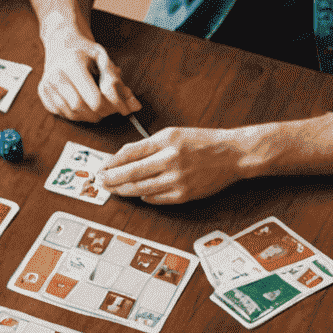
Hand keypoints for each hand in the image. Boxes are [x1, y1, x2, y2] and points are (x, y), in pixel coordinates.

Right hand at [36, 22, 139, 122]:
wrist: (60, 42)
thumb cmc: (84, 51)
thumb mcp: (103, 59)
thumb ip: (117, 82)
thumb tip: (134, 106)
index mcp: (73, 63)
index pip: (95, 99)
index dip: (112, 107)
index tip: (122, 108)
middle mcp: (56, 75)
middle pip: (82, 109)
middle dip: (100, 113)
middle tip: (110, 109)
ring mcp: (47, 85)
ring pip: (72, 114)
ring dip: (89, 116)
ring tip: (98, 107)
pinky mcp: (42, 94)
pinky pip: (62, 114)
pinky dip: (76, 114)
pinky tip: (83, 105)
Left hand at [101, 127, 247, 204]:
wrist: (233, 154)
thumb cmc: (201, 142)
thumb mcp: (174, 134)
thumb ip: (149, 145)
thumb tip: (121, 158)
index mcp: (167, 140)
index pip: (129, 153)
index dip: (111, 162)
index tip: (101, 168)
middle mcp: (171, 159)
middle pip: (130, 173)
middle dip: (111, 179)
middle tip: (100, 182)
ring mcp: (177, 179)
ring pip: (140, 189)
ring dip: (122, 191)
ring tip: (112, 190)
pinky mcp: (184, 195)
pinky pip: (155, 199)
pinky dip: (143, 197)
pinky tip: (137, 195)